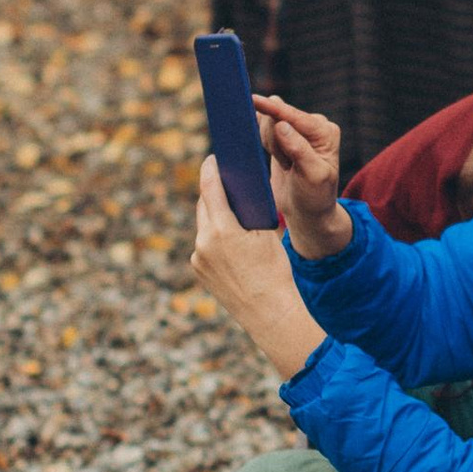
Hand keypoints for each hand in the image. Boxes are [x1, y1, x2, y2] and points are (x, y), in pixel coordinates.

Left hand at [192, 159, 325, 381]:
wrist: (268, 312)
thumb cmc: (274, 272)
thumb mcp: (267, 235)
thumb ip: (248, 213)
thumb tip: (239, 196)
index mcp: (222, 229)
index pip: (210, 188)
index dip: (210, 170)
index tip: (212, 158)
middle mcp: (204, 242)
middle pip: (204, 205)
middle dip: (212, 192)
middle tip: (222, 180)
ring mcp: (198, 257)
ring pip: (204, 226)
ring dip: (214, 216)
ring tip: (229, 210)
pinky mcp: (198, 269)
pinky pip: (204, 245)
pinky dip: (214, 237)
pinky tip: (228, 239)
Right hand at [253, 91, 351, 257]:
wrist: (308, 212)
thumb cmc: (315, 196)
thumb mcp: (313, 176)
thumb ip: (299, 149)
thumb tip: (281, 124)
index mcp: (325, 131)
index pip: (295, 116)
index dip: (273, 110)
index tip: (253, 100)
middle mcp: (312, 125)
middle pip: (278, 115)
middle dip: (273, 140)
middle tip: (287, 165)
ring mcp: (296, 130)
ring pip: (267, 121)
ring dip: (269, 144)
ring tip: (286, 165)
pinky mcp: (281, 137)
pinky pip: (262, 127)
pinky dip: (260, 137)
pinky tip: (267, 152)